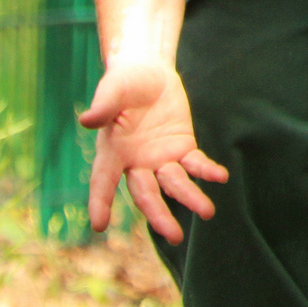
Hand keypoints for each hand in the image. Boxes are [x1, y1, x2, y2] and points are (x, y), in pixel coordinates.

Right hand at [79, 59, 228, 244]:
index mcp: (112, 152)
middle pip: (145, 193)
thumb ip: (103, 106)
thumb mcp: (112, 89)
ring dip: (190, 197)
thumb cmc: (123, 81)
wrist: (147, 71)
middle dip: (158, 215)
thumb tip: (87, 121)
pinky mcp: (182, 148)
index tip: (100, 226)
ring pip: (174, 184)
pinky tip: (220, 177)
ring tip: (208, 212)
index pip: (103, 182)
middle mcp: (135, 163)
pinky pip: (195, 164)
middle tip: (173, 235)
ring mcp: (159, 158)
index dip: (100, 202)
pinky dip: (207, 170)